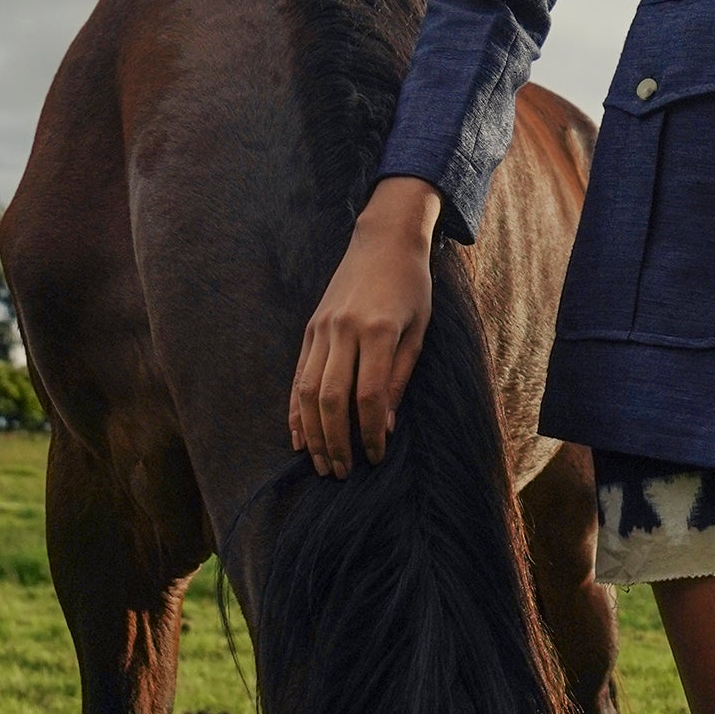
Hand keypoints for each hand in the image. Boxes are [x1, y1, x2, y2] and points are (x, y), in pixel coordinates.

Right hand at [289, 178, 441, 475]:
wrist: (382, 241)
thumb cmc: (412, 288)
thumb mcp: (419, 331)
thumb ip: (400, 379)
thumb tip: (384, 427)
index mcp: (378, 331)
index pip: (368, 395)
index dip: (369, 432)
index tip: (376, 457)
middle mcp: (344, 331)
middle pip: (331, 399)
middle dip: (336, 442)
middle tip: (343, 473)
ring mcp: (322, 329)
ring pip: (306, 391)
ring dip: (312, 433)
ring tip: (321, 464)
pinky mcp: (310, 329)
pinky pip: (298, 376)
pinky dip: (295, 410)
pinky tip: (299, 436)